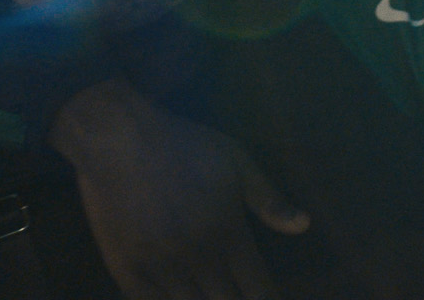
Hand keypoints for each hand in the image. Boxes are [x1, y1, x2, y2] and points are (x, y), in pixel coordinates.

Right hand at [51, 80, 309, 299]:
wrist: (119, 140)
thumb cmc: (185, 145)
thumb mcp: (237, 161)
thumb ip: (268, 199)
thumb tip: (304, 226)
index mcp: (229, 234)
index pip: (257, 287)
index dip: (267, 298)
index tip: (272, 299)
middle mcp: (198, 258)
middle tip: (238, 295)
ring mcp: (159, 267)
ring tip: (212, 294)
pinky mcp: (125, 268)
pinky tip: (177, 297)